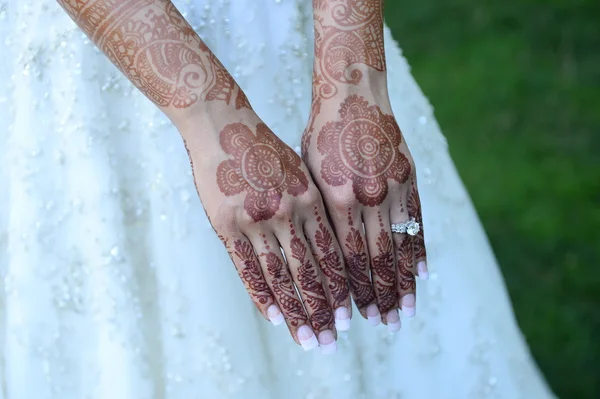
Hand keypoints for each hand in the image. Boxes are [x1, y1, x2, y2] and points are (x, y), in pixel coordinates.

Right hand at [183, 109, 350, 351]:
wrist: (223, 125)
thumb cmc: (265, 147)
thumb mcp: (299, 169)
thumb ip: (313, 206)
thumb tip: (328, 242)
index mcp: (310, 198)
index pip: (332, 253)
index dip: (341, 288)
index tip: (350, 317)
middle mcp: (288, 211)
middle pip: (310, 271)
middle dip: (324, 309)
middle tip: (333, 341)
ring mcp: (256, 219)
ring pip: (282, 276)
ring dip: (297, 312)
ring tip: (309, 340)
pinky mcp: (227, 225)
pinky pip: (247, 268)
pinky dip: (262, 296)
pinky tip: (274, 318)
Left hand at [302, 88, 427, 331]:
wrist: (353, 96)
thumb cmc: (320, 136)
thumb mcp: (309, 173)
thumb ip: (319, 214)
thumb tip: (319, 257)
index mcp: (337, 199)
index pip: (347, 258)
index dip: (352, 291)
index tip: (356, 318)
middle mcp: (368, 198)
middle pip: (375, 260)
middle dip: (379, 297)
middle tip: (385, 326)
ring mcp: (393, 189)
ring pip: (399, 246)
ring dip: (402, 283)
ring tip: (405, 312)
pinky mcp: (410, 179)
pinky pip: (416, 221)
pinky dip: (418, 251)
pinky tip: (420, 275)